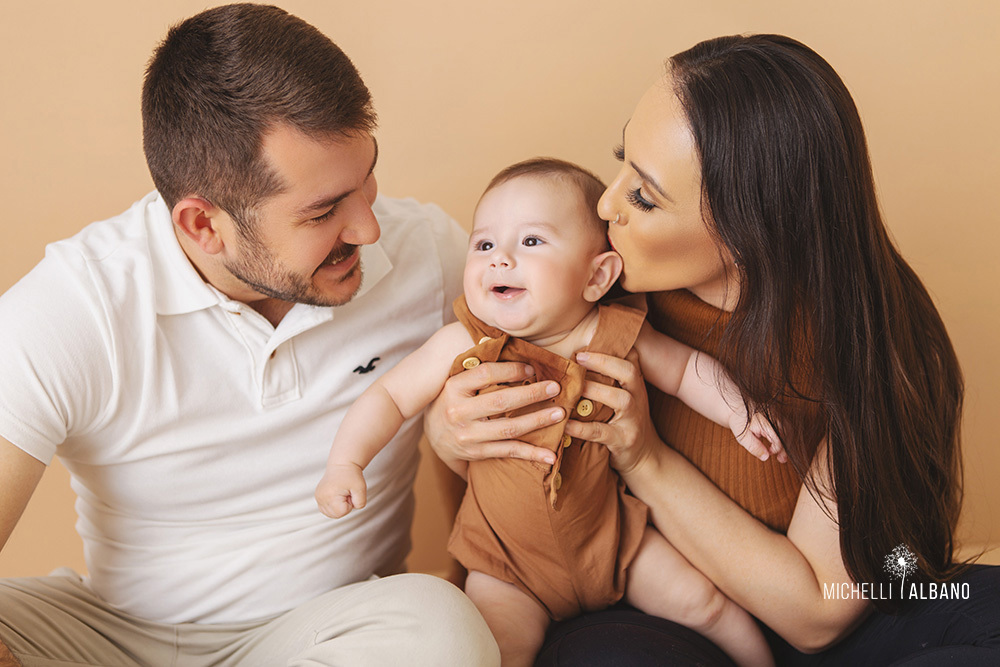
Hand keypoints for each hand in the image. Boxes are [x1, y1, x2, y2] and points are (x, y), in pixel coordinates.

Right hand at [315, 463, 366, 518]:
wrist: (342, 464)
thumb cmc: (352, 475)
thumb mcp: (361, 488)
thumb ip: (360, 503)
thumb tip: (353, 508)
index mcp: (329, 495)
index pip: (342, 512)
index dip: (350, 504)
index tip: (349, 492)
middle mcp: (321, 497)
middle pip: (336, 515)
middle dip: (344, 506)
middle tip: (346, 493)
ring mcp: (318, 497)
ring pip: (331, 514)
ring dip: (339, 506)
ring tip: (341, 493)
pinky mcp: (318, 496)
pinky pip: (326, 509)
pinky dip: (333, 506)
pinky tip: (336, 496)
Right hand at [423, 361, 560, 475]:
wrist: (434, 436)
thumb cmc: (454, 401)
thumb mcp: (458, 382)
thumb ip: (481, 371)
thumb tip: (515, 351)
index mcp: (454, 387)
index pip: (486, 373)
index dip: (511, 369)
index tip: (532, 368)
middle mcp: (458, 411)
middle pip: (501, 401)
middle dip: (532, 393)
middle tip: (555, 387)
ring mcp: (467, 435)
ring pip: (509, 428)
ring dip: (538, 420)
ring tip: (559, 414)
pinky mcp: (476, 453)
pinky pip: (509, 451)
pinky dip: (532, 454)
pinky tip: (550, 455)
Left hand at [563, 350, 663, 475]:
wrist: (645, 457)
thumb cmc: (627, 423)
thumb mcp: (625, 399)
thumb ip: (612, 381)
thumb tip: (581, 356)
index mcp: (636, 386)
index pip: (630, 360)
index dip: (610, 350)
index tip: (585, 346)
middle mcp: (638, 399)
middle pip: (628, 373)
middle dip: (604, 362)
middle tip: (578, 358)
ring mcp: (633, 420)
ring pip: (620, 399)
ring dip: (594, 390)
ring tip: (572, 387)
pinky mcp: (624, 440)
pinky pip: (601, 432)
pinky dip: (582, 428)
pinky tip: (565, 424)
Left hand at [730, 411, 786, 462]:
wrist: (736, 409)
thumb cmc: (738, 421)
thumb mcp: (743, 437)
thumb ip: (754, 447)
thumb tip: (766, 457)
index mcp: (765, 423)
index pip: (778, 439)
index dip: (776, 449)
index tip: (769, 453)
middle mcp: (772, 417)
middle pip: (786, 434)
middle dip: (785, 447)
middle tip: (782, 459)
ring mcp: (775, 415)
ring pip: (786, 430)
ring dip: (784, 442)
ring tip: (781, 454)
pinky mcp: (775, 415)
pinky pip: (783, 427)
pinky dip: (782, 436)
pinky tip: (776, 444)